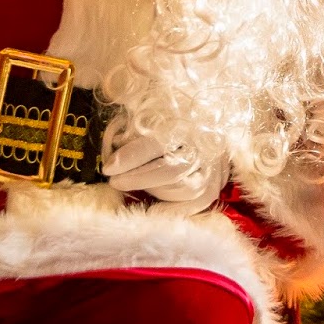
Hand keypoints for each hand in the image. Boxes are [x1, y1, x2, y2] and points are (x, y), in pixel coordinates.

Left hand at [101, 131, 228, 204]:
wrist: (206, 127)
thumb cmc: (167, 121)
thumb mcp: (146, 114)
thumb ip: (128, 125)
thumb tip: (113, 145)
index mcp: (186, 123)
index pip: (157, 144)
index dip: (131, 157)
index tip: (108, 168)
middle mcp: (204, 146)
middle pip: (172, 170)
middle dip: (138, 179)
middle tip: (114, 182)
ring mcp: (213, 168)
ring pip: (185, 189)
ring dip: (154, 191)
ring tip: (135, 186)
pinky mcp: (214, 185)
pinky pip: (196, 204)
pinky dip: (173, 209)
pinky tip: (153, 208)